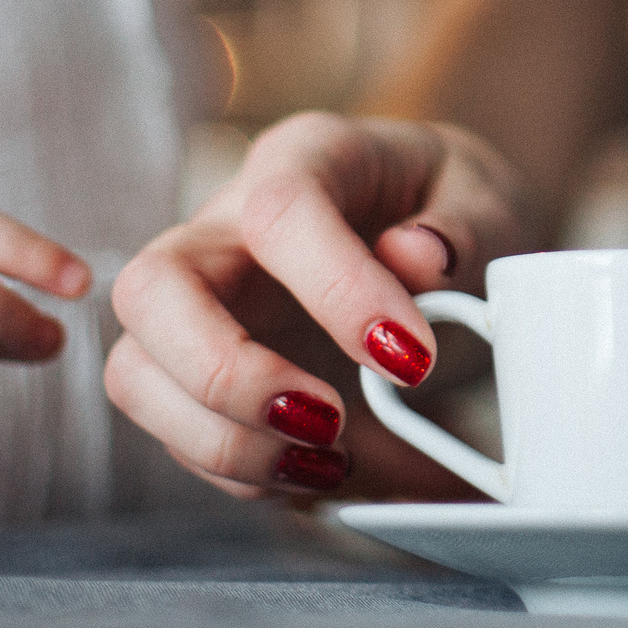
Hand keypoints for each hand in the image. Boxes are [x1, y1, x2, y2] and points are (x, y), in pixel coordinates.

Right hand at [104, 113, 527, 500]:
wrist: (444, 251)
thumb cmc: (456, 213)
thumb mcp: (490, 200)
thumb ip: (464, 228)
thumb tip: (419, 256)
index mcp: (308, 157)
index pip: (282, 210)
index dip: (336, 289)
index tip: (411, 361)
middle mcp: (228, 226)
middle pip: (153, 289)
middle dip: (226, 372)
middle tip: (329, 419)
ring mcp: (200, 303)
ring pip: (137, 373)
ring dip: (223, 439)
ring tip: (330, 459)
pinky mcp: (199, 374)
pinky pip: (176, 431)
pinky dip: (240, 470)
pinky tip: (317, 469)